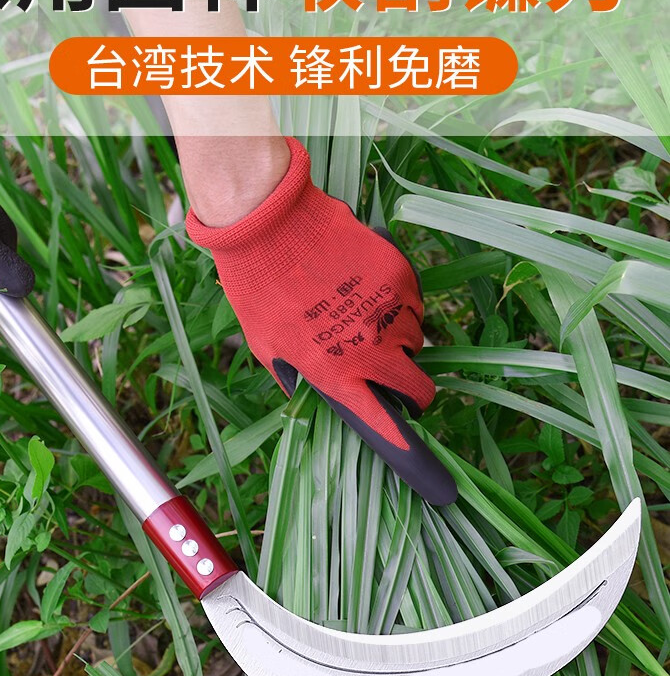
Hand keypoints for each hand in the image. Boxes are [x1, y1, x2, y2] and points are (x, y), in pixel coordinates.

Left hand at [186, 137, 456, 505]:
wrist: (270, 225)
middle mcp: (371, 350)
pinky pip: (411, 300)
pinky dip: (397, 300)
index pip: (381, 422)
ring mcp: (390, 312)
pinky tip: (367, 286)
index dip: (402, 442)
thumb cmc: (259, 289)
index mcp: (337, 374)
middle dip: (416, 389)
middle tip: (403, 380)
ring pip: (415, 337)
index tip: (415, 450)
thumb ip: (294, 375)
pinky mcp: (399, 276)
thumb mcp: (266, 346)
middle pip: (417, 385)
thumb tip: (306, 392)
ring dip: (398, 336)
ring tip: (365, 316)